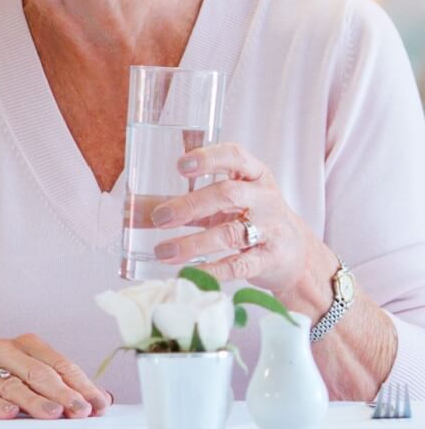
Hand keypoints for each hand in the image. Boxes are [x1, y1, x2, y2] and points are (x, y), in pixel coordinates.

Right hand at [0, 334, 112, 419]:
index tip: (98, 403)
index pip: (60, 364)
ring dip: (35, 401)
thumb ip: (60, 386)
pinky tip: (8, 413)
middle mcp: (5, 351)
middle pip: (40, 373)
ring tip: (53, 413)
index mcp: (26, 345)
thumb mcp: (26, 375)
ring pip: (15, 385)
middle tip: (81, 409)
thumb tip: (99, 400)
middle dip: (63, 392)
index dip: (81, 384)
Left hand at [150, 142, 320, 293]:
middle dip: (190, 205)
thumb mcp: (221, 204)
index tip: (180, 165)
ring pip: (231, 232)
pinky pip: (241, 264)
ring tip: (162, 251)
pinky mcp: (272, 258)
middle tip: (159, 218)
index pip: (235, 156)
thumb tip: (133, 210)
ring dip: (193, 242)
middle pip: (228, 195)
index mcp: (254, 175)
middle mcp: (265, 198)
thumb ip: (182, 203)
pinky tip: (190, 272)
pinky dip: (213, 270)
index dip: (208, 158)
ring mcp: (272, 229)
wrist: (295, 254)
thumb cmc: (249, 217)